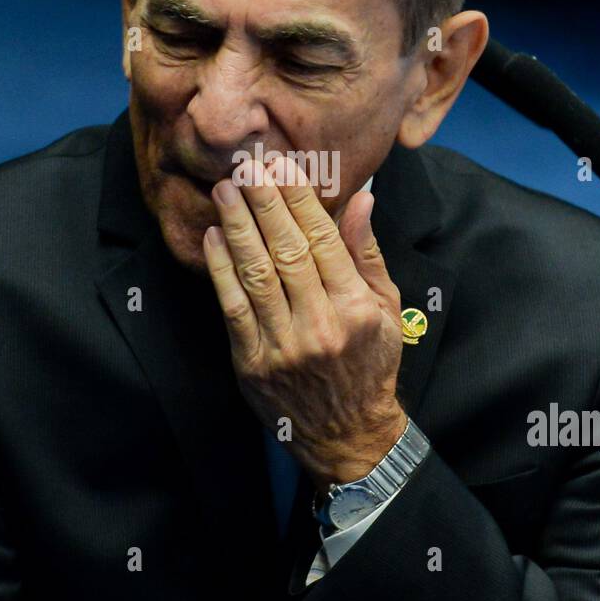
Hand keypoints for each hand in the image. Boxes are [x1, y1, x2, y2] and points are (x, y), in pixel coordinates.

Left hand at [203, 155, 407, 489]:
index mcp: (356, 309)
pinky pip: (232, 308)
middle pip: (286, 252)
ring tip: (226, 192)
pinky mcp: (253, 364)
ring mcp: (283, 347)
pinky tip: (214, 239)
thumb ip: (368, 253)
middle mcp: (320, 326)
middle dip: (264, 204)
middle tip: (246, 167)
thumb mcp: (385, 309)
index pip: (323, 241)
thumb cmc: (370, 364)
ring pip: (256, 275)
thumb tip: (362, 199)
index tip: (282, 166)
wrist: (347, 434)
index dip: (300, 200)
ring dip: (237, 228)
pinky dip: (221, 271)